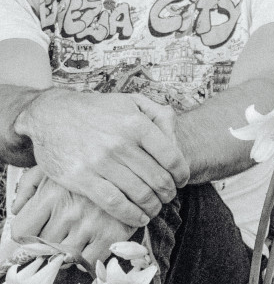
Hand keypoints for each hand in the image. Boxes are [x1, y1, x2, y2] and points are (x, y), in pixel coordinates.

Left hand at [10, 168, 136, 266]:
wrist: (127, 144)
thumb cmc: (89, 156)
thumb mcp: (57, 162)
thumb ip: (31, 184)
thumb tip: (17, 208)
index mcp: (51, 192)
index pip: (22, 230)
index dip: (28, 234)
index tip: (39, 231)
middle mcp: (69, 209)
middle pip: (44, 244)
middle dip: (52, 241)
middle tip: (64, 232)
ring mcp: (92, 221)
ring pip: (68, 255)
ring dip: (73, 249)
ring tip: (84, 236)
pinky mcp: (115, 230)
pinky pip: (93, 258)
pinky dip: (92, 256)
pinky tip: (101, 240)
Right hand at [15, 89, 188, 226]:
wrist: (52, 115)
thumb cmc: (98, 110)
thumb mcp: (132, 102)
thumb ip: (159, 115)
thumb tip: (176, 137)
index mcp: (137, 124)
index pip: (171, 157)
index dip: (181, 173)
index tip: (182, 181)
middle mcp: (121, 143)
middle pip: (158, 178)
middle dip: (169, 192)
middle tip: (169, 196)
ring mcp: (100, 162)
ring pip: (139, 193)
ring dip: (153, 206)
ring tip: (155, 208)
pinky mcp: (81, 178)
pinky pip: (114, 203)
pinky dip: (131, 215)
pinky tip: (139, 218)